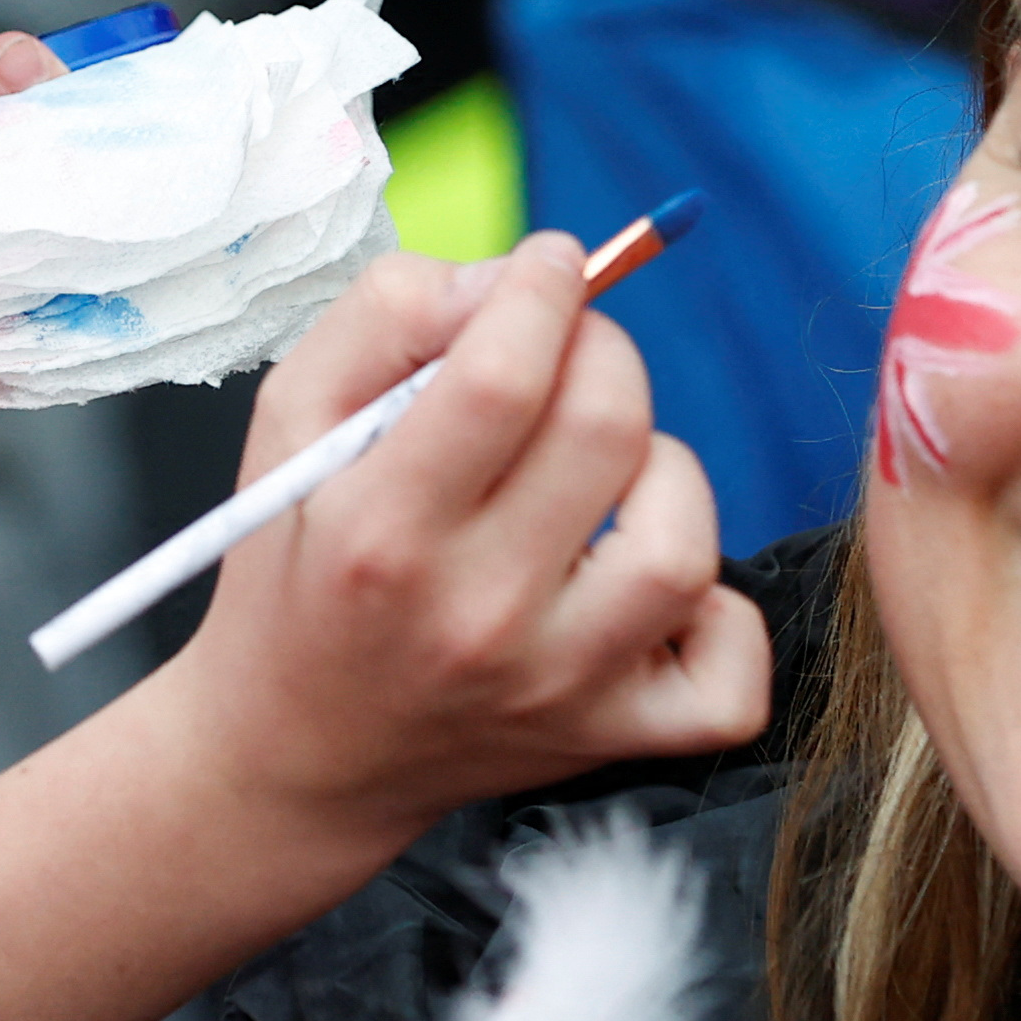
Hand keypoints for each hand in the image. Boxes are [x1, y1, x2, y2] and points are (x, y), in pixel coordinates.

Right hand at [155, 237, 772, 846]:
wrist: (298, 754)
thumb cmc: (299, 567)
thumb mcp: (291, 420)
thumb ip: (384, 317)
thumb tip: (503, 278)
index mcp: (381, 531)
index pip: (502, 377)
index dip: (544, 287)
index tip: (548, 266)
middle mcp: (474, 616)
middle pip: (608, 430)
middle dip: (601, 352)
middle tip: (566, 356)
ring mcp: (555, 686)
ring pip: (684, 541)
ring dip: (661, 470)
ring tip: (600, 473)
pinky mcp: (612, 736)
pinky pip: (729, 667)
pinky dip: (717, 611)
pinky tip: (641, 579)